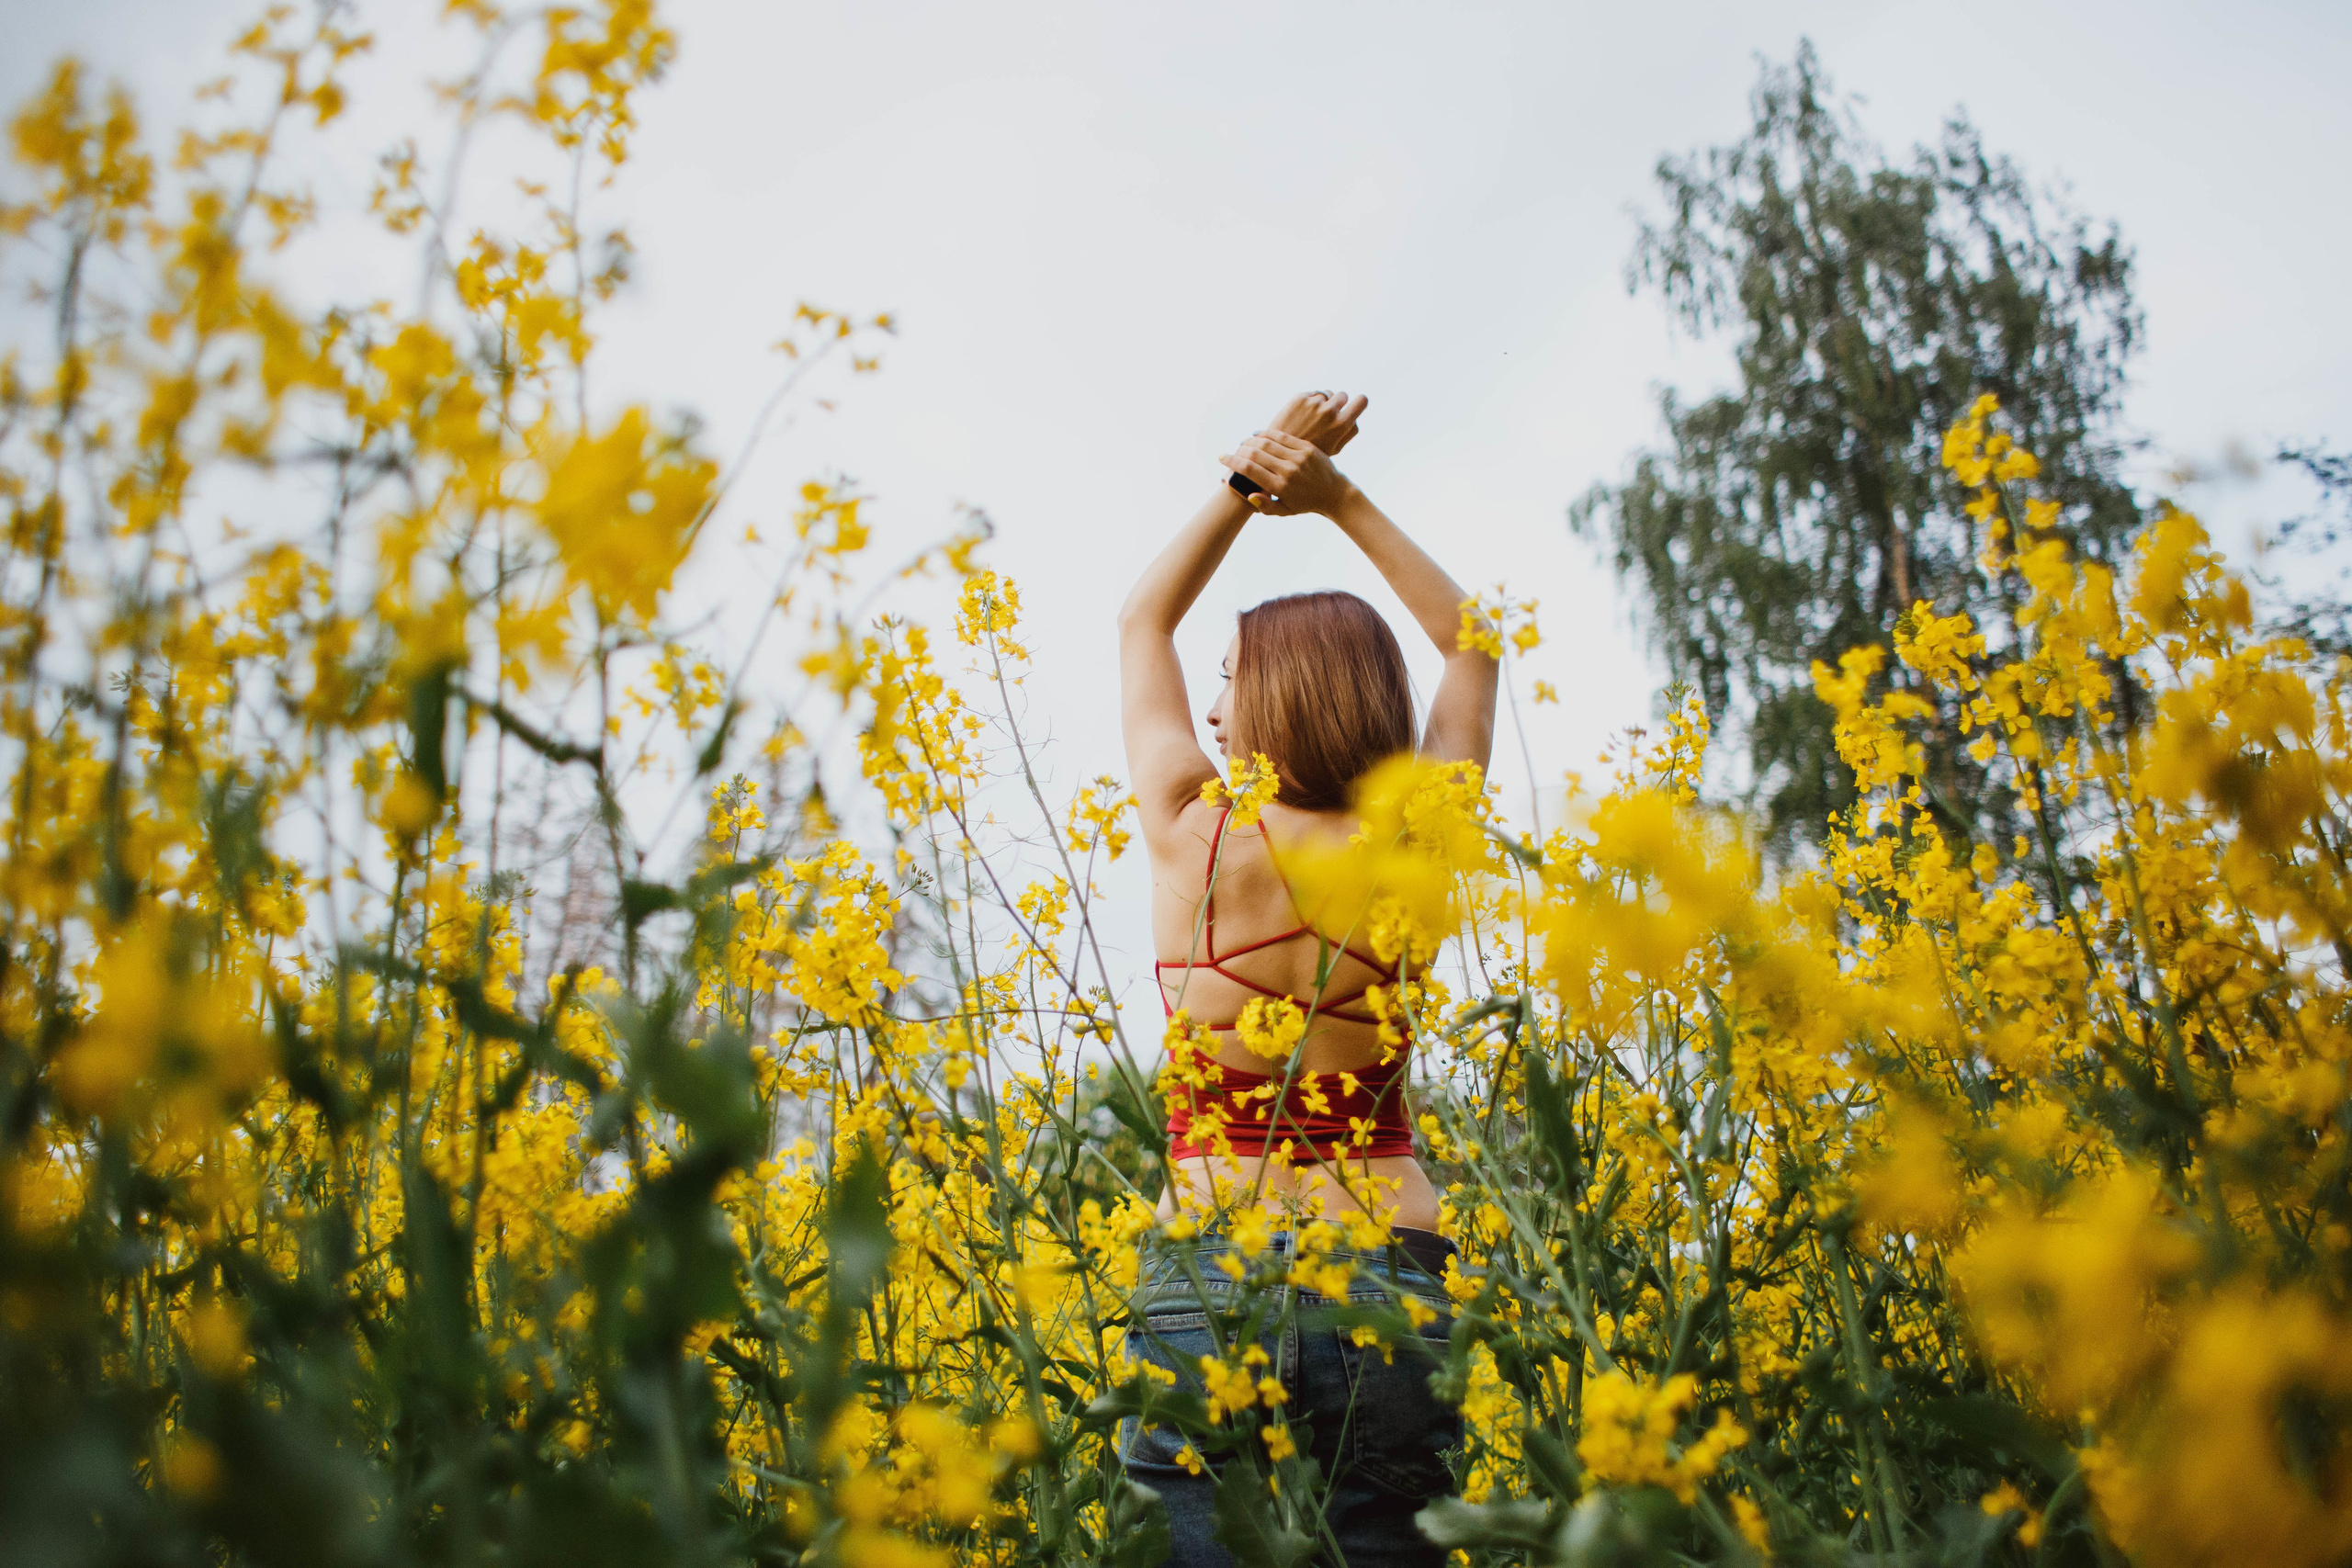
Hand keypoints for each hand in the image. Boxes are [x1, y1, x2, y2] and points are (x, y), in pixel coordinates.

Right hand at [1219, 430, 1353, 516]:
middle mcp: (1289, 470)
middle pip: (1255, 454)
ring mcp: (1299, 457)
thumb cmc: (1305, 504)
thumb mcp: (1285, 512)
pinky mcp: (1307, 447)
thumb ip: (1265, 507)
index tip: (1222, 458)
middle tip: (1232, 451)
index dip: (1232, 462)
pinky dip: (1266, 434)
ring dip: (1250, 441)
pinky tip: (1257, 436)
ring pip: (1267, 442)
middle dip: (1239, 450)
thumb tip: (1248, 495)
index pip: (1249, 470)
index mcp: (1281, 488)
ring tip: (1243, 444)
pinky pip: (1282, 436)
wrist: (1334, 493)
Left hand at [1265, 390, 1367, 455]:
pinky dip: (1310, 400)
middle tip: (1329, 413)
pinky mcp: (1300, 398)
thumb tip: (1354, 416)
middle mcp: (1329, 412)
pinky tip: (1303, 414)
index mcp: (1341, 425)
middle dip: (1338, 402)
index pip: (1361, 401)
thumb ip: (1347, 432)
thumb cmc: (1310, 453)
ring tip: (1313, 417)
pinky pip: (1312, 393)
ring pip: (1326, 394)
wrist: (1279, 452)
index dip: (1360, 402)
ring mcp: (1314, 403)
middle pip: (1342, 395)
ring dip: (1323, 402)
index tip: (1357, 403)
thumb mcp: (1334, 449)